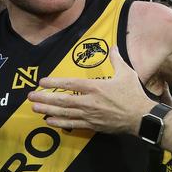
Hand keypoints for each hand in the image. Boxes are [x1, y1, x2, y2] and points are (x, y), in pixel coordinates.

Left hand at [28, 46, 154, 134]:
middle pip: (62, 100)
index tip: (42, 81)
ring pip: (64, 113)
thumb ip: (116, 59)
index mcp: (95, 87)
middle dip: (44, 98)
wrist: (141, 117)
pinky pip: (72, 124)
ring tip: (34, 108)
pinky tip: (49, 121)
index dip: (54, 83)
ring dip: (47, 110)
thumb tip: (112, 46)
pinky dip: (59, 123)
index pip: (70, 84)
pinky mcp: (92, 125)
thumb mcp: (126, 73)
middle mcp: (89, 102)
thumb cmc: (133, 94)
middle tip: (30, 96)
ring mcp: (89, 115)